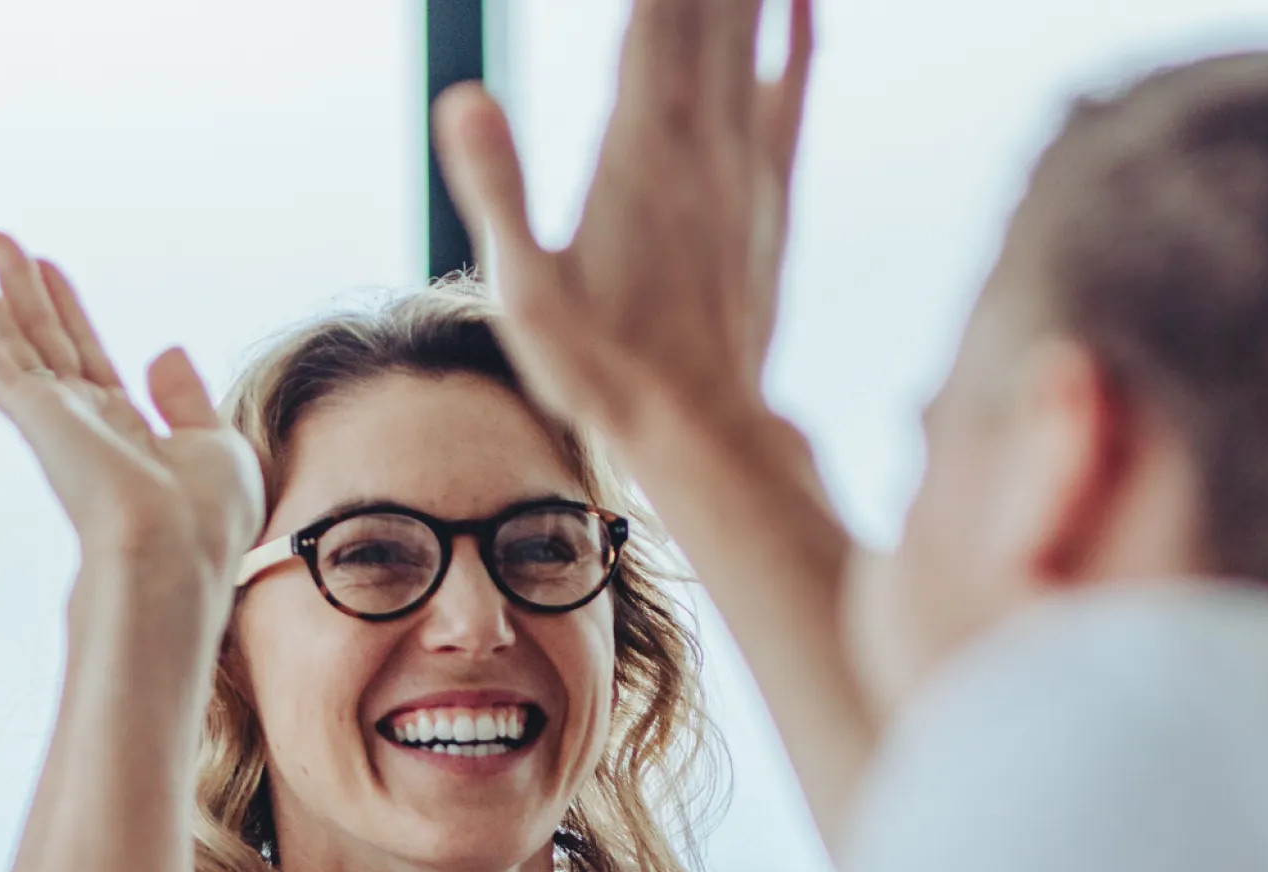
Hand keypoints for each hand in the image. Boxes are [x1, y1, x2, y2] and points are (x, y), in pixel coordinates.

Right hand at [0, 232, 260, 588]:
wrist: (176, 554)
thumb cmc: (205, 521)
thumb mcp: (216, 447)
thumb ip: (186, 400)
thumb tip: (163, 352)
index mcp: (124, 429)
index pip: (86, 354)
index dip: (66, 309)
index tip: (47, 268)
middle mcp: (80, 421)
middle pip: (40, 339)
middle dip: (18, 291)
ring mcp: (51, 418)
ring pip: (5, 345)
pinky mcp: (32, 415)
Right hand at [431, 0, 812, 451]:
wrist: (704, 433)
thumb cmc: (602, 372)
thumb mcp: (523, 293)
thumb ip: (496, 189)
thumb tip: (467, 97)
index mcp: (638, 147)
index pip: (652, 9)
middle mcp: (703, 138)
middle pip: (708, 3)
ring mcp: (744, 161)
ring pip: (753, 30)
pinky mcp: (769, 192)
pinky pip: (793, 89)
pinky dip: (800, 31)